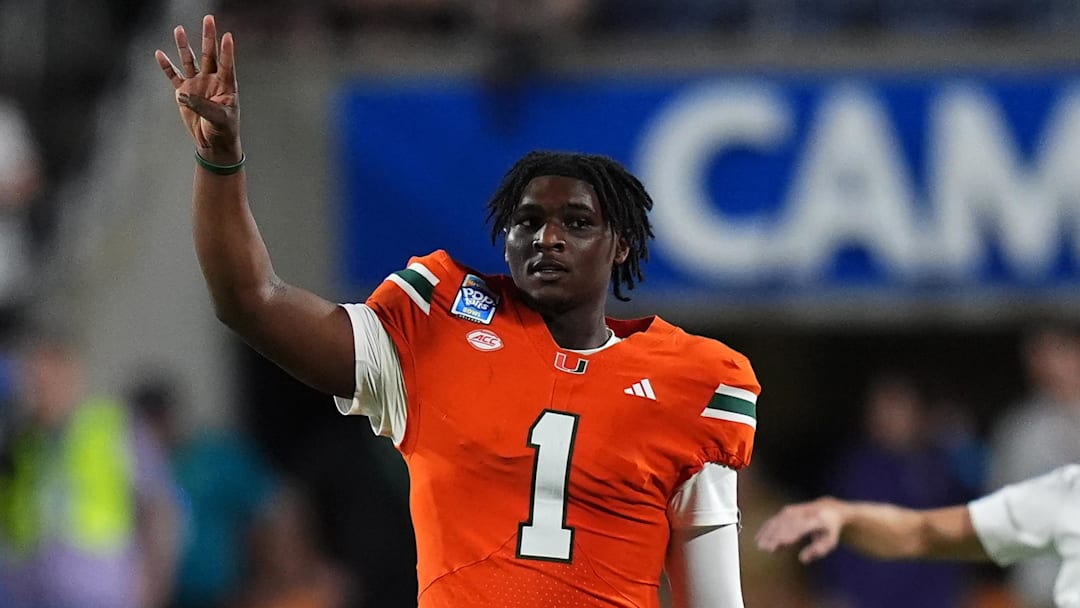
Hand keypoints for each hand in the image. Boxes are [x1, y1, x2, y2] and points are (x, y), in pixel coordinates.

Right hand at [155, 15, 239, 159]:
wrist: (212, 143)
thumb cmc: (223, 130)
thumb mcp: (218, 118)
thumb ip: (202, 105)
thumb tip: (183, 94)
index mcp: (226, 85)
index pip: (227, 64)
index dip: (227, 51)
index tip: (228, 35)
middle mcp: (212, 81)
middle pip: (209, 54)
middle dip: (208, 37)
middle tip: (209, 19)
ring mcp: (197, 85)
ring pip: (190, 60)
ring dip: (184, 46)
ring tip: (179, 29)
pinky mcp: (184, 93)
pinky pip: (174, 76)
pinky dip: (166, 66)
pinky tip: (159, 54)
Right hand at [755, 496, 845, 562]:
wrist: (827, 509)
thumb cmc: (829, 530)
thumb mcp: (830, 542)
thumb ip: (817, 551)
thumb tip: (801, 559)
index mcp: (817, 519)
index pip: (800, 528)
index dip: (788, 536)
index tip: (778, 546)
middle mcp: (803, 513)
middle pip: (786, 525)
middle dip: (774, 536)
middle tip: (765, 549)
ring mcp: (794, 510)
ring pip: (778, 521)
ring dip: (767, 533)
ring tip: (760, 546)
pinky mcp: (787, 510)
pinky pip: (775, 519)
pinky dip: (766, 528)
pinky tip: (759, 537)